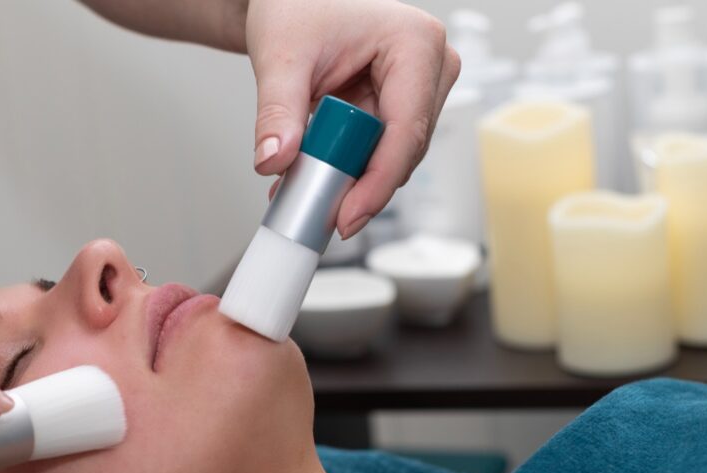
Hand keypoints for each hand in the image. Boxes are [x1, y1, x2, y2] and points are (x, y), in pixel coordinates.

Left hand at [245, 0, 460, 238]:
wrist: (294, 1)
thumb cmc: (296, 7)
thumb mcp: (281, 58)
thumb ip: (277, 112)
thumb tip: (274, 160)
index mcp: (416, 43)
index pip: (406, 131)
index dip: (377, 183)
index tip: (345, 217)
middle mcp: (432, 66)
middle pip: (403, 150)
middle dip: (359, 184)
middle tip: (313, 206)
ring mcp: (422, 87)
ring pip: (393, 156)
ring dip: (350, 178)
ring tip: (302, 184)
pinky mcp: (405, 104)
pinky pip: (381, 150)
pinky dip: (348, 166)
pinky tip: (314, 173)